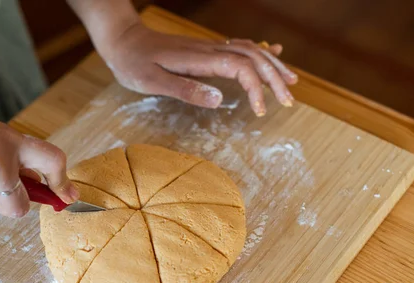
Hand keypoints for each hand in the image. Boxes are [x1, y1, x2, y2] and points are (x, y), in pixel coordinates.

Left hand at [100, 23, 297, 115]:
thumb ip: (185, 90)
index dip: (256, 89)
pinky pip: (239, 46)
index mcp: (200, 59)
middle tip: (290, 100)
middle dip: (274, 78)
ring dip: (272, 65)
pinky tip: (270, 52)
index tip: (260, 111)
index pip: (241, 69)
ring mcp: (208, 47)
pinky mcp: (204, 49)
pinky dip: (259, 51)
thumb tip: (219, 100)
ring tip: (291, 81)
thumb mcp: (153, 82)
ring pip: (250, 50)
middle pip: (253, 57)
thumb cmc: (134, 64)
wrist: (123, 41)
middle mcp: (209, 49)